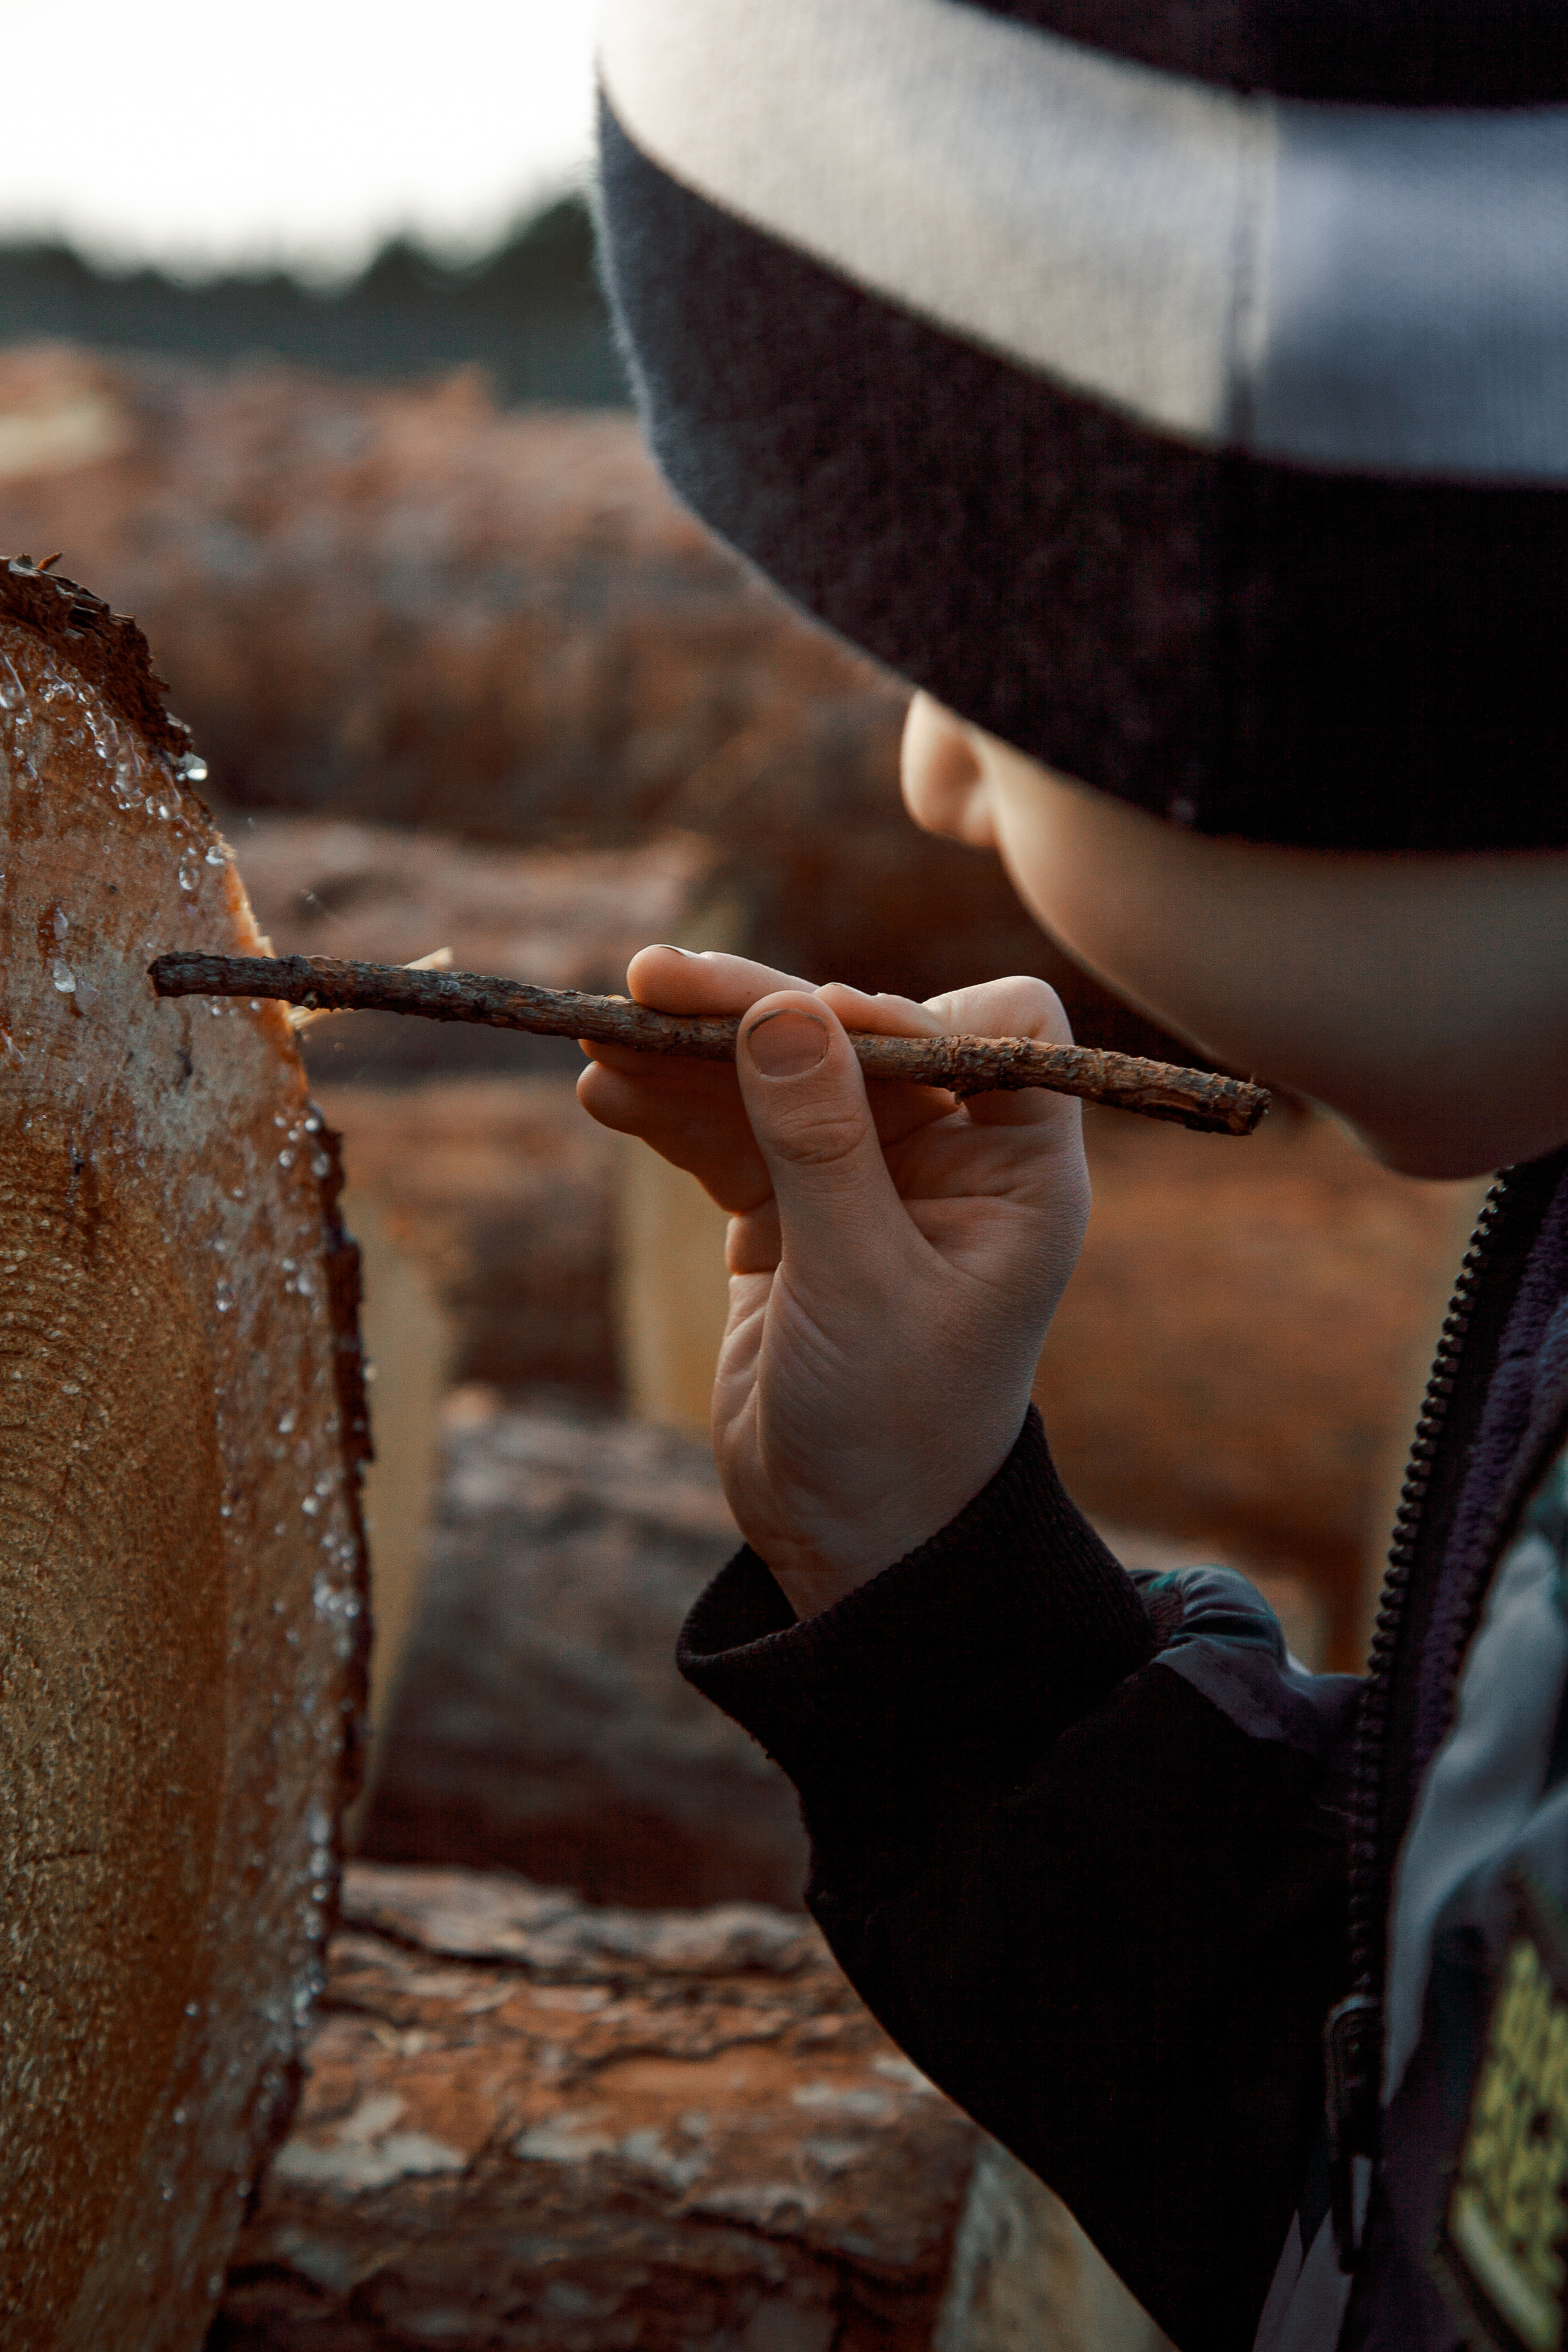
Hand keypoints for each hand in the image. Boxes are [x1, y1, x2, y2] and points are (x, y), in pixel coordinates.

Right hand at [577, 948, 1089, 1617]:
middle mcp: (951, 1160)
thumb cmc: (892, 1432)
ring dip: (692, 1057)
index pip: (999, 1026)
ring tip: (598, 1035)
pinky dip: (672, 1115)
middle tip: (651, 981)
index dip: (908, 1010)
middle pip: (857, 1036)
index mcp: (1018, 1171)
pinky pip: (731, 1138)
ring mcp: (865, 1182)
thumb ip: (823, 1146)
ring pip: (779, 1079)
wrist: (845, 1546)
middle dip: (755, 1010)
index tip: (811, 1023)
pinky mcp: (792, 1214)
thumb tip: (784, 1008)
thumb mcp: (859, 1286)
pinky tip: (606, 1095)